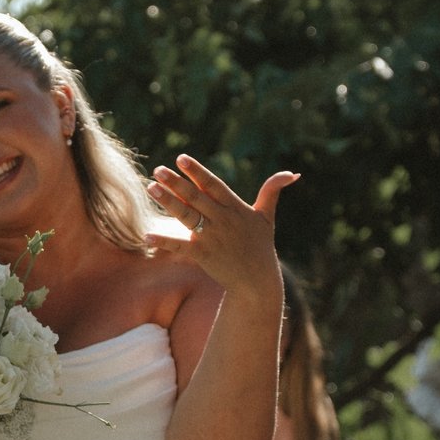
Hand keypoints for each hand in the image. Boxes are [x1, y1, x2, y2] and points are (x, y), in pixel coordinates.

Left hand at [144, 156, 297, 299]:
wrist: (257, 280)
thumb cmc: (261, 246)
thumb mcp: (267, 216)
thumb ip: (273, 191)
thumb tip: (292, 173)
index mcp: (235, 208)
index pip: (213, 185)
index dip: (197, 172)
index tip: (181, 158)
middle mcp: (223, 220)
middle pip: (196, 197)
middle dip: (177, 183)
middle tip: (158, 170)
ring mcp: (212, 237)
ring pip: (187, 216)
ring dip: (169, 202)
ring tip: (151, 188)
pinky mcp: (204, 254)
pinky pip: (181, 246)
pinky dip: (164, 241)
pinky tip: (147, 235)